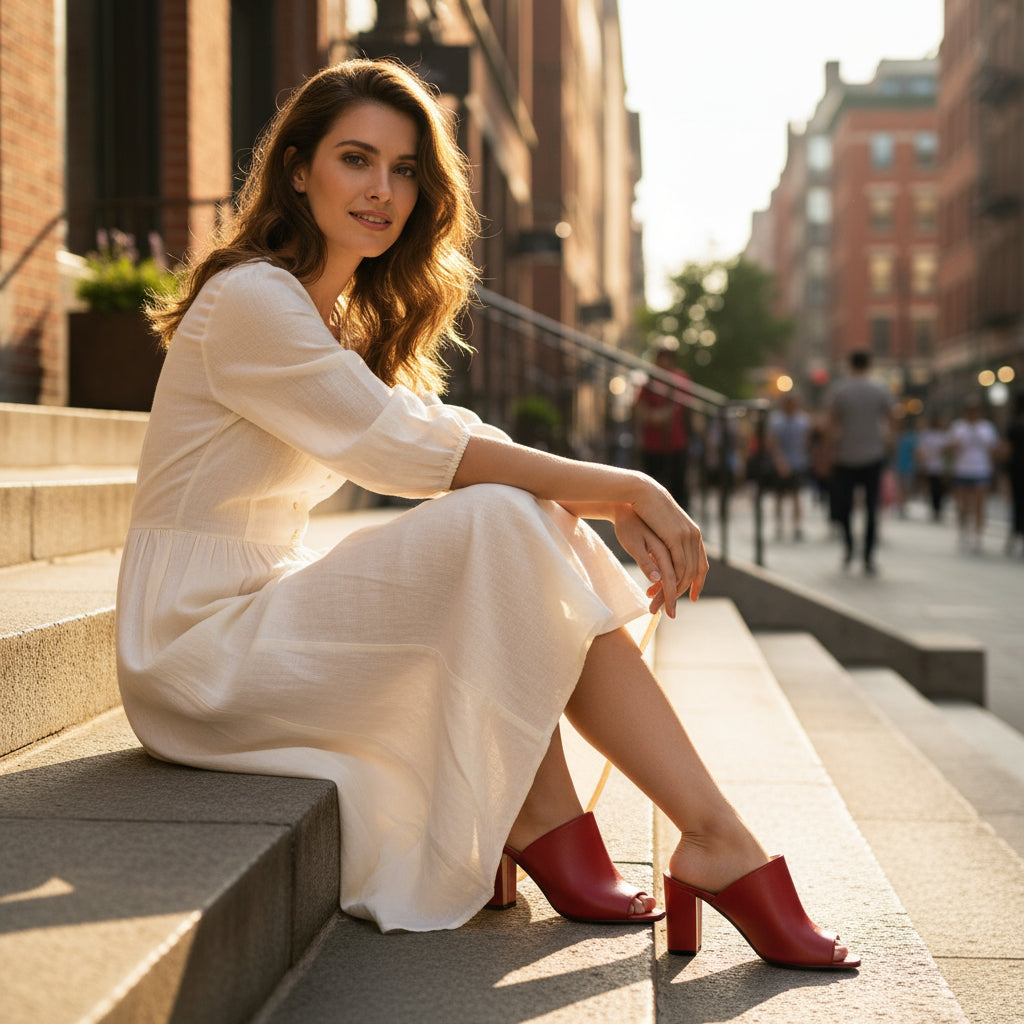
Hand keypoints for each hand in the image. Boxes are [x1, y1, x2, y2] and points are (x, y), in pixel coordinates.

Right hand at [612, 480, 708, 617]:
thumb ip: (665, 547)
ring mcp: (687, 536)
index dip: (698, 583)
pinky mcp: (676, 536)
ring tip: (658, 603)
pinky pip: (678, 565)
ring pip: (686, 572)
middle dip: (681, 593)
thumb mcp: (657, 533)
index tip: (693, 598)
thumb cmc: (643, 512)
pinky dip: (670, 580)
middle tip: (670, 609)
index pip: (701, 565)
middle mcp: (694, 536)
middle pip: (693, 573)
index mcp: (693, 534)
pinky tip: (659, 588)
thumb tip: (662, 562)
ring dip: (672, 591)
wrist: (638, 492)